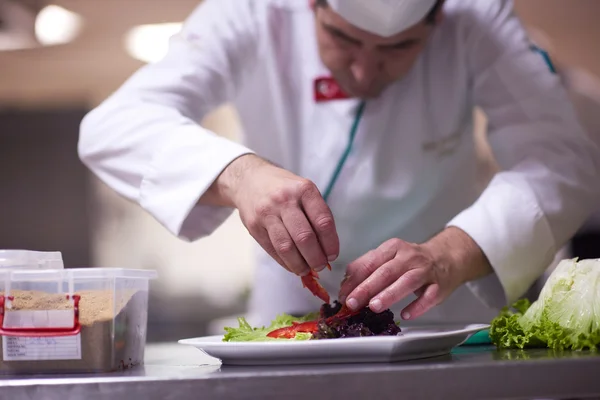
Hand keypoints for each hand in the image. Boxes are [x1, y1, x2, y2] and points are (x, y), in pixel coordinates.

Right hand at [202, 154, 338, 275]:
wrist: (249, 180)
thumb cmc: (284, 189)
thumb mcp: (304, 191)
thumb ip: (316, 216)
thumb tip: (327, 251)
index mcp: (304, 190)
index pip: (323, 222)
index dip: (330, 243)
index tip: (332, 255)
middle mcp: (285, 200)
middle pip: (304, 237)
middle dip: (316, 258)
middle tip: (321, 266)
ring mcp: (267, 213)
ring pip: (286, 247)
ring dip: (300, 264)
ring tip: (307, 270)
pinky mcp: (254, 226)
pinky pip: (272, 250)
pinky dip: (285, 262)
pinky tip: (293, 265)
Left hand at [338, 227, 492, 319]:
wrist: (446, 257)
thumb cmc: (412, 260)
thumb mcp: (388, 256)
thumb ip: (367, 267)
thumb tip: (346, 285)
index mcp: (393, 248)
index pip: (370, 262)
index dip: (355, 278)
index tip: (343, 293)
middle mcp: (409, 257)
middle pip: (386, 272)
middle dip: (367, 288)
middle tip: (353, 302)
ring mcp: (425, 271)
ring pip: (407, 281)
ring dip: (389, 294)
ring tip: (374, 306)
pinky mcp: (439, 286)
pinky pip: (428, 297)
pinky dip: (417, 306)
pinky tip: (406, 314)